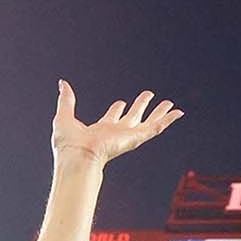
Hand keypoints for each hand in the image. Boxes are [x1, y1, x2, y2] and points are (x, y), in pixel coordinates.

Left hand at [52, 82, 181, 167]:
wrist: (77, 157)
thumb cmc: (68, 144)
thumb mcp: (64, 115)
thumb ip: (66, 99)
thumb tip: (62, 83)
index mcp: (101, 130)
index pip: (112, 117)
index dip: (117, 109)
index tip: (122, 102)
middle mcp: (116, 134)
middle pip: (133, 117)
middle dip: (141, 106)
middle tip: (148, 95)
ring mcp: (128, 136)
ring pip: (148, 122)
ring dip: (159, 113)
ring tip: (169, 103)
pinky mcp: (136, 138)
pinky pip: (156, 127)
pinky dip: (168, 120)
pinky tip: (177, 113)